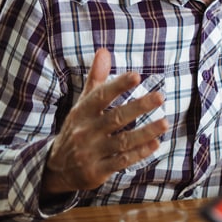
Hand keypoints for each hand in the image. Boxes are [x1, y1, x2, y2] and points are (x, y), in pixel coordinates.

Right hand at [43, 48, 170, 194]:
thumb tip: (104, 51)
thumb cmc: (77, 129)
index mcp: (82, 112)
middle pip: (115, 118)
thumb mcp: (82, 104)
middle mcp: (86, 131)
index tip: (136, 76)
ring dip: (144, 132)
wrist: (57, 168)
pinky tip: (155, 144)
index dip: (118, 85)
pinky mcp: (97, 171)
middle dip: (139, 107)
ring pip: (122, 141)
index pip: (100, 96)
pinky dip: (138, 153)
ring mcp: (91, 152)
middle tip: (160, 96)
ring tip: (164, 122)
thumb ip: (96, 79)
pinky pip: (121, 161)